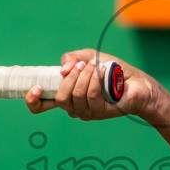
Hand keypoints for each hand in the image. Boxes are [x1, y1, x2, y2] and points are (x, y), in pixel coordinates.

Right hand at [25, 48, 153, 120]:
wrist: (136, 82)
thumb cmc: (111, 71)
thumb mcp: (88, 57)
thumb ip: (71, 58)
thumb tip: (62, 69)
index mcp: (66, 95)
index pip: (41, 106)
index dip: (33, 100)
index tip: (36, 88)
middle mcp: (73, 107)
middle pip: (60, 98)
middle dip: (70, 78)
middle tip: (82, 65)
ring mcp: (87, 112)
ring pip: (76, 95)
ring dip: (85, 76)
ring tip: (95, 65)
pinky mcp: (100, 112)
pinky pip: (92, 95)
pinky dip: (96, 79)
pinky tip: (103, 71)